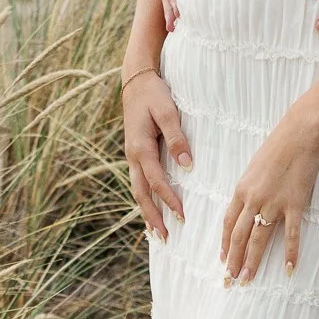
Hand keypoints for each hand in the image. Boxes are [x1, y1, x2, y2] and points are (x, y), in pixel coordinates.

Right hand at [123, 66, 193, 240]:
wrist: (136, 80)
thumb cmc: (154, 94)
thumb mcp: (167, 112)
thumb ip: (176, 138)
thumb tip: (186, 166)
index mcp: (140, 148)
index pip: (156, 182)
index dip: (169, 200)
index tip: (182, 216)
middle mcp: (133, 156)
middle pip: (141, 194)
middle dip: (153, 216)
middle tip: (166, 238)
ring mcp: (132, 155)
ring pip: (138, 190)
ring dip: (147, 211)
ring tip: (157, 232)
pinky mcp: (136, 153)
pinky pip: (139, 181)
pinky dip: (145, 198)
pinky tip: (152, 206)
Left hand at [221, 111, 318, 281]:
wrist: (300, 132)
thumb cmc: (278, 145)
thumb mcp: (255, 166)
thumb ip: (250, 187)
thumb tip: (247, 204)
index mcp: (242, 189)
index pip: (229, 223)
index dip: (225, 244)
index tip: (223, 260)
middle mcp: (253, 199)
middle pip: (239, 236)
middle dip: (233, 260)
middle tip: (230, 280)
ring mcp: (274, 203)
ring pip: (259, 239)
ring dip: (252, 261)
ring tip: (247, 280)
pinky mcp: (295, 203)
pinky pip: (291, 234)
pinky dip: (290, 253)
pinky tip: (288, 269)